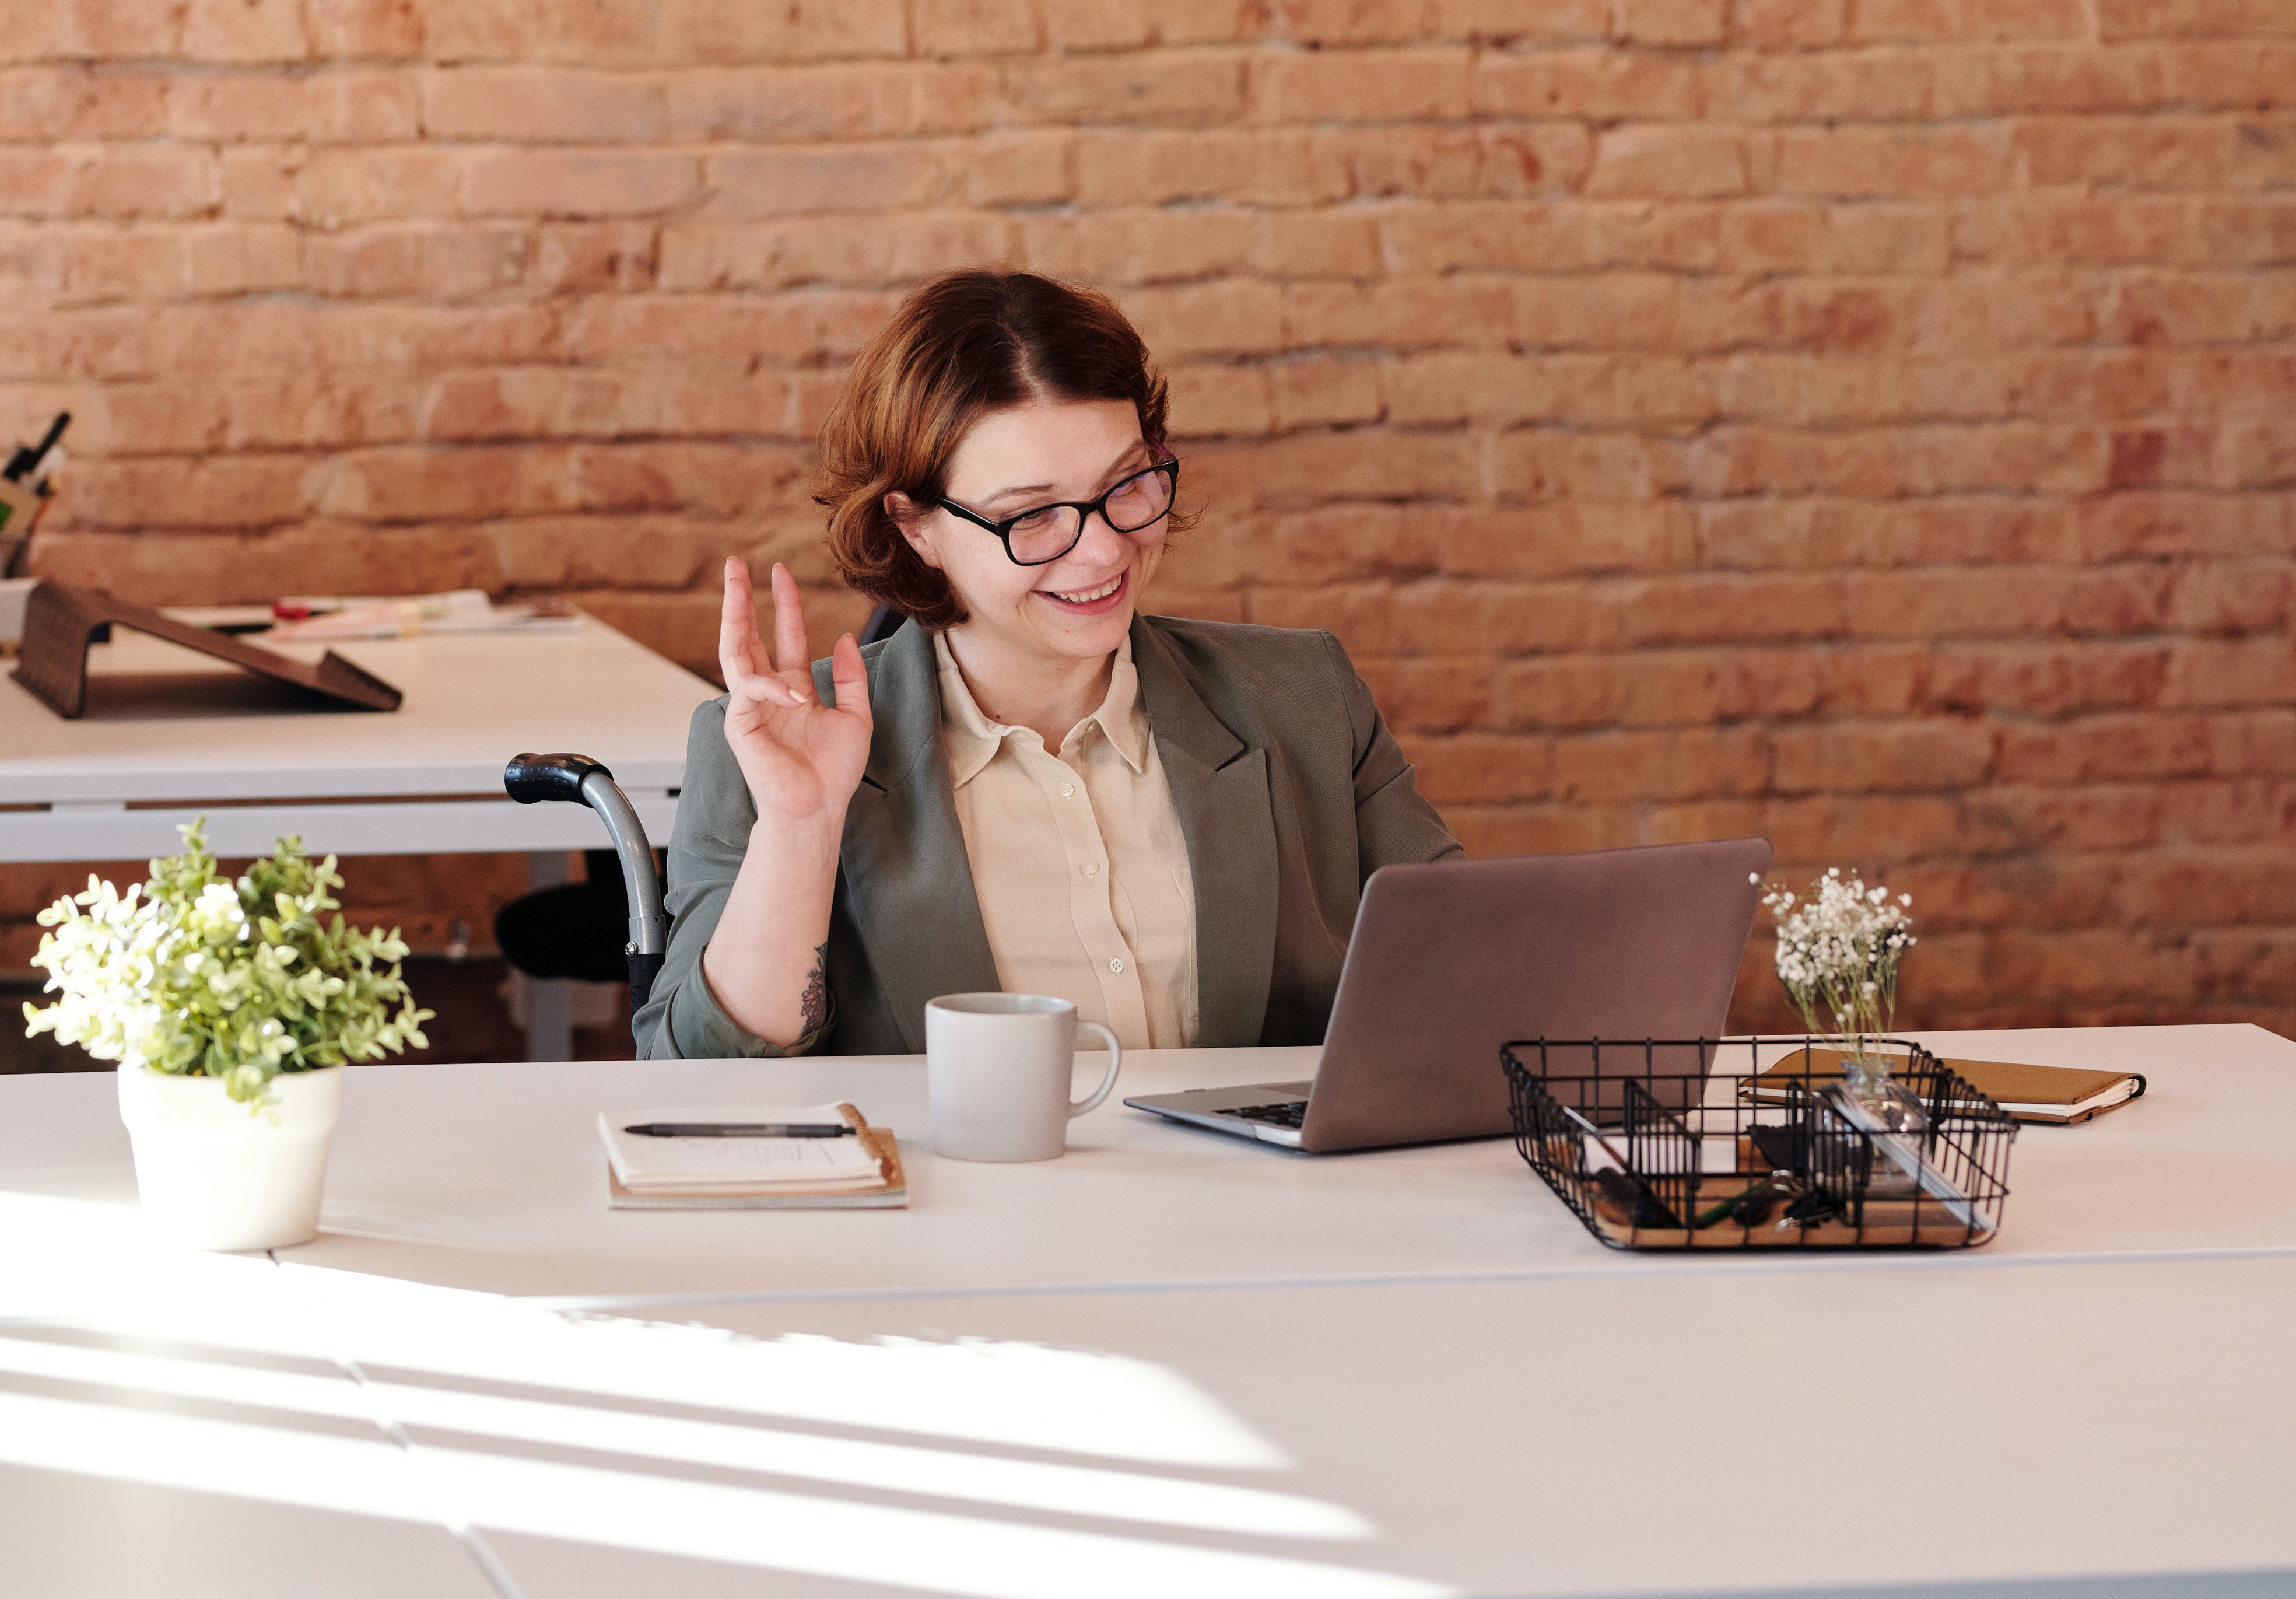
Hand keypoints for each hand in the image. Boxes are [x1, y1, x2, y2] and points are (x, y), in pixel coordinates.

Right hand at [717, 558, 871, 826]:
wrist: (818, 809)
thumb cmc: (833, 773)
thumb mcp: (856, 716)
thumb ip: (850, 677)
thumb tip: (844, 637)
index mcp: (793, 689)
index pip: (785, 637)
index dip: (784, 605)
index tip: (780, 573)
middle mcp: (768, 694)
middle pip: (747, 636)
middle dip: (740, 599)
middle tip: (736, 564)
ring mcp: (751, 707)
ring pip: (734, 651)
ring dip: (733, 615)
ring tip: (735, 583)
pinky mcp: (740, 724)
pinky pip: (750, 691)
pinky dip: (772, 687)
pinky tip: (796, 694)